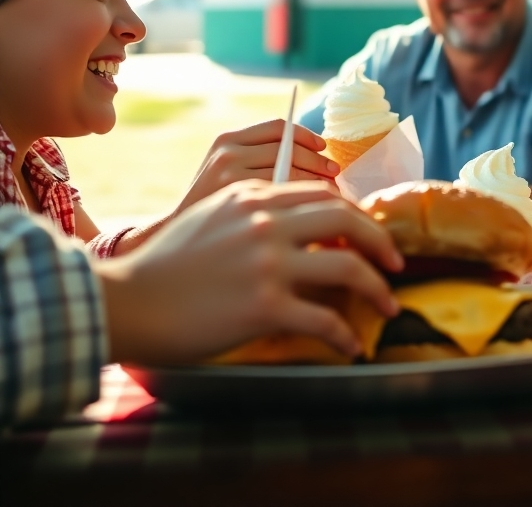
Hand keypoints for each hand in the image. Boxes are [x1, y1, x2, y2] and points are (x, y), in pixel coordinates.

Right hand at [97, 180, 402, 364]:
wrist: (126, 300)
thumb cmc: (166, 264)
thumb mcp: (214, 216)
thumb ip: (258, 212)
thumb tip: (302, 224)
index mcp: (256, 196)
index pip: (324, 195)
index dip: (357, 213)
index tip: (371, 232)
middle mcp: (267, 222)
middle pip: (348, 219)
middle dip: (381, 241)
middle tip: (396, 262)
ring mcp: (267, 263)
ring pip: (347, 267)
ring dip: (377, 289)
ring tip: (389, 305)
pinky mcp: (264, 306)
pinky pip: (324, 319)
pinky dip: (345, 334)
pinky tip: (352, 345)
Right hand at [176, 120, 339, 214]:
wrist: (169, 246)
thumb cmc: (211, 213)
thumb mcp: (227, 175)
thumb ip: (260, 159)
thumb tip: (319, 154)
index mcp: (226, 140)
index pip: (279, 127)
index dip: (306, 135)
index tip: (324, 147)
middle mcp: (227, 154)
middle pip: (290, 148)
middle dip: (318, 162)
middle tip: (336, 175)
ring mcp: (231, 179)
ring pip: (291, 172)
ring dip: (317, 182)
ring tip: (331, 194)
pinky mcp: (238, 204)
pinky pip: (285, 197)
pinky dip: (305, 202)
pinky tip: (315, 213)